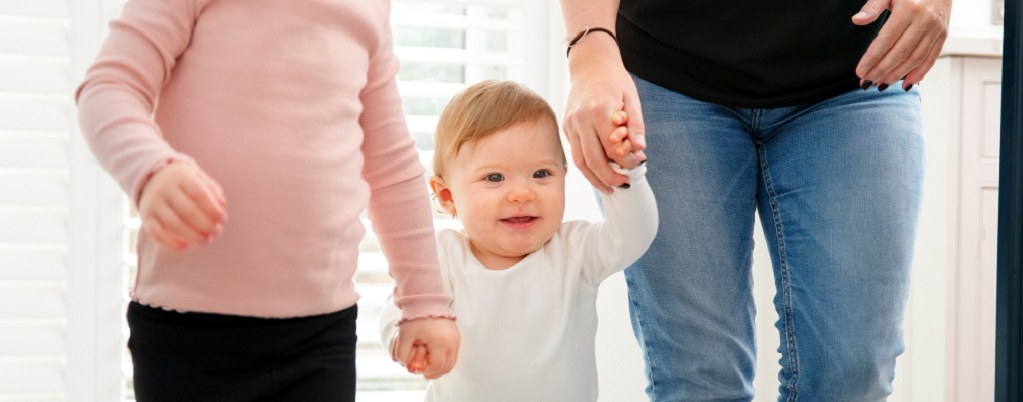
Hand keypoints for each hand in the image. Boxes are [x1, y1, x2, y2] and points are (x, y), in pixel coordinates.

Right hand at [138, 162, 226, 250]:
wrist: (153, 178)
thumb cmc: (185, 182)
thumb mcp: (199, 179)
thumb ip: (212, 190)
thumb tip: (222, 205)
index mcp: (181, 177)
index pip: (199, 194)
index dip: (212, 209)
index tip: (223, 219)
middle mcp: (164, 189)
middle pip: (187, 211)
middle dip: (205, 224)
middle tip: (217, 231)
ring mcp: (153, 203)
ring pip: (174, 224)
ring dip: (193, 235)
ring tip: (207, 239)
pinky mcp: (146, 217)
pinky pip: (156, 233)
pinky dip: (170, 244)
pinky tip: (185, 247)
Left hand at [389, 317, 458, 378]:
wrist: (426, 300)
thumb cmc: (414, 318)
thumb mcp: (404, 337)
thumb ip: (403, 354)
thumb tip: (408, 367)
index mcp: (440, 342)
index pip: (437, 366)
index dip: (428, 372)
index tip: (419, 371)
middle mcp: (452, 341)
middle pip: (448, 367)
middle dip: (436, 372)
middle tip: (425, 372)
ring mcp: (456, 338)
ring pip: (452, 362)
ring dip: (441, 366)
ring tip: (429, 364)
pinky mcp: (457, 335)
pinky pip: (453, 353)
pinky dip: (445, 358)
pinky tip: (434, 355)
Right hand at [563, 40, 646, 192]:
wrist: (589, 64)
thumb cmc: (614, 80)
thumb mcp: (631, 98)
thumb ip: (636, 125)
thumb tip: (640, 149)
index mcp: (600, 111)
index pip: (614, 148)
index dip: (627, 161)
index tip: (638, 163)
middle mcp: (581, 119)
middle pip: (594, 160)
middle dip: (610, 177)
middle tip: (624, 184)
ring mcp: (571, 124)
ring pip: (580, 162)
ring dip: (595, 179)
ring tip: (610, 188)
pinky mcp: (566, 127)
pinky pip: (575, 153)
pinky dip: (587, 167)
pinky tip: (598, 174)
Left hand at [853, 0, 950, 90]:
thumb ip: (872, 6)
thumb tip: (857, 20)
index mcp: (908, 9)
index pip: (886, 39)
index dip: (872, 58)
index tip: (860, 71)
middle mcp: (924, 20)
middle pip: (900, 52)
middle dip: (881, 70)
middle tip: (866, 82)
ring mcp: (936, 29)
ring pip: (915, 59)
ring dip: (897, 75)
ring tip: (880, 85)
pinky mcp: (943, 35)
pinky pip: (931, 58)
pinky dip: (919, 74)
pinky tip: (905, 84)